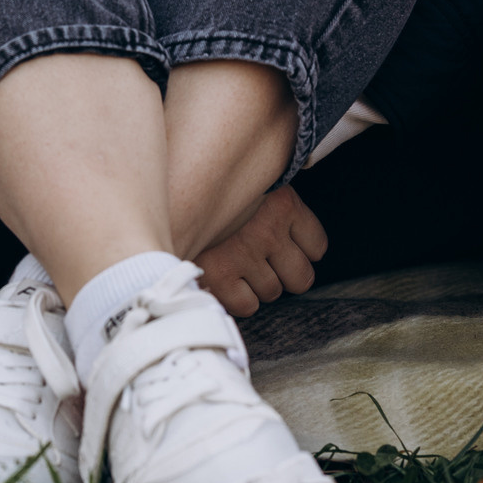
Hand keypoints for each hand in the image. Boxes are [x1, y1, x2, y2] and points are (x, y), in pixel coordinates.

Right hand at [193, 186, 327, 316]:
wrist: (165, 186)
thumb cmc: (209, 184)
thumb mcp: (250, 179)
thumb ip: (273, 194)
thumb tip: (297, 178)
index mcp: (284, 202)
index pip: (317, 245)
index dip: (302, 250)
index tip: (285, 246)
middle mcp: (269, 230)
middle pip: (301, 278)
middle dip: (284, 275)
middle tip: (262, 263)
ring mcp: (245, 255)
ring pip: (273, 291)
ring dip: (257, 285)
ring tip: (236, 265)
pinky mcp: (221, 276)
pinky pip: (247, 305)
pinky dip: (238, 297)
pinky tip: (225, 278)